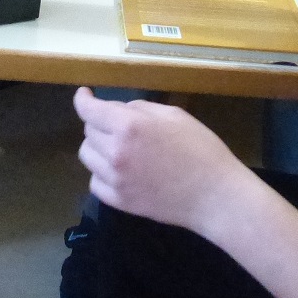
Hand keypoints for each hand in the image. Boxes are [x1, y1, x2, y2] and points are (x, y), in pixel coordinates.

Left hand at [73, 87, 255, 235]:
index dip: (83, 100)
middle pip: (88, 132)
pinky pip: (95, 181)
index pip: (89, 110)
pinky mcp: (119, 202)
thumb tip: (118, 110)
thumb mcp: (174, 115)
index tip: (85, 94)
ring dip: (98, 147)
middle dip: (100, 123)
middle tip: (121, 125)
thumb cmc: (200, 150)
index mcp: (129, 126)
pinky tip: (121, 171)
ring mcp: (115, 180)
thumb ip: (140, 109)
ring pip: (87, 156)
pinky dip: (102, 173)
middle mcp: (115, 152)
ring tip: (120, 148)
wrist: (215, 196)